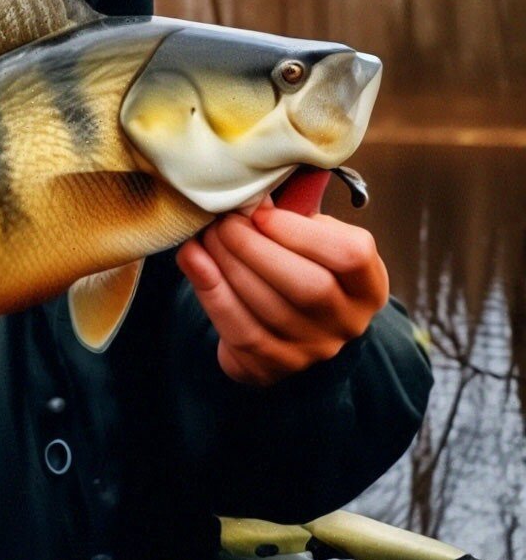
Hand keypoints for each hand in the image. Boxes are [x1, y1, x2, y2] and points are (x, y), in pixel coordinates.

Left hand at [176, 179, 388, 386]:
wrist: (287, 328)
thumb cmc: (298, 265)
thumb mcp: (310, 238)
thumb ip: (293, 214)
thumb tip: (251, 192)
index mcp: (367, 284)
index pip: (351, 256)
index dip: (302, 232)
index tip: (261, 211)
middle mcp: (347, 322)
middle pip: (308, 287)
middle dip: (256, 248)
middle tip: (224, 223)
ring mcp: (312, 349)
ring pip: (269, 309)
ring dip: (228, 265)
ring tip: (205, 235)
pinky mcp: (273, 366)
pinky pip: (239, 330)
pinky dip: (210, 291)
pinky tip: (192, 260)